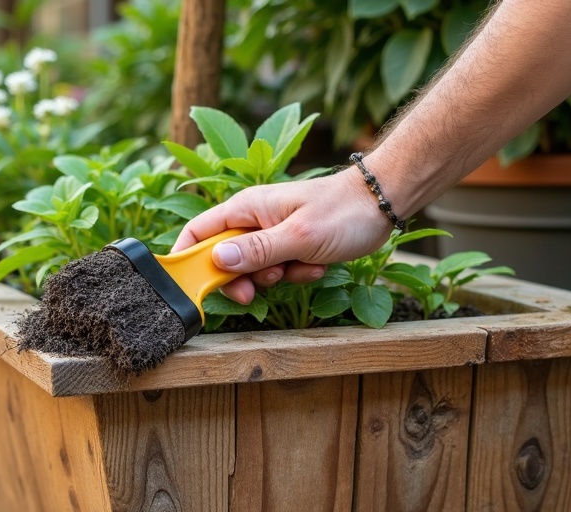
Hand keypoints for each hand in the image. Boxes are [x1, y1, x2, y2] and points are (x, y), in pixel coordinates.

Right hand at [171, 167, 393, 303]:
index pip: (198, 232)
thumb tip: (218, 261)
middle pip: (224, 259)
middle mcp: (253, 220)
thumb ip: (257, 251)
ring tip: (304, 264)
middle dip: (243, 278)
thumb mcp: (298, 236)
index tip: (189, 287)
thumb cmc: (342, 211)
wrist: (382, 204)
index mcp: (246, 209)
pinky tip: (317, 264)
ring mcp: (272, 234)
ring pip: (254, 269)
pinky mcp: (291, 246)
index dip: (187, 259)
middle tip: (260, 289)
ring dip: (278, 276)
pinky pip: (280, 270)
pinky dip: (297, 273)